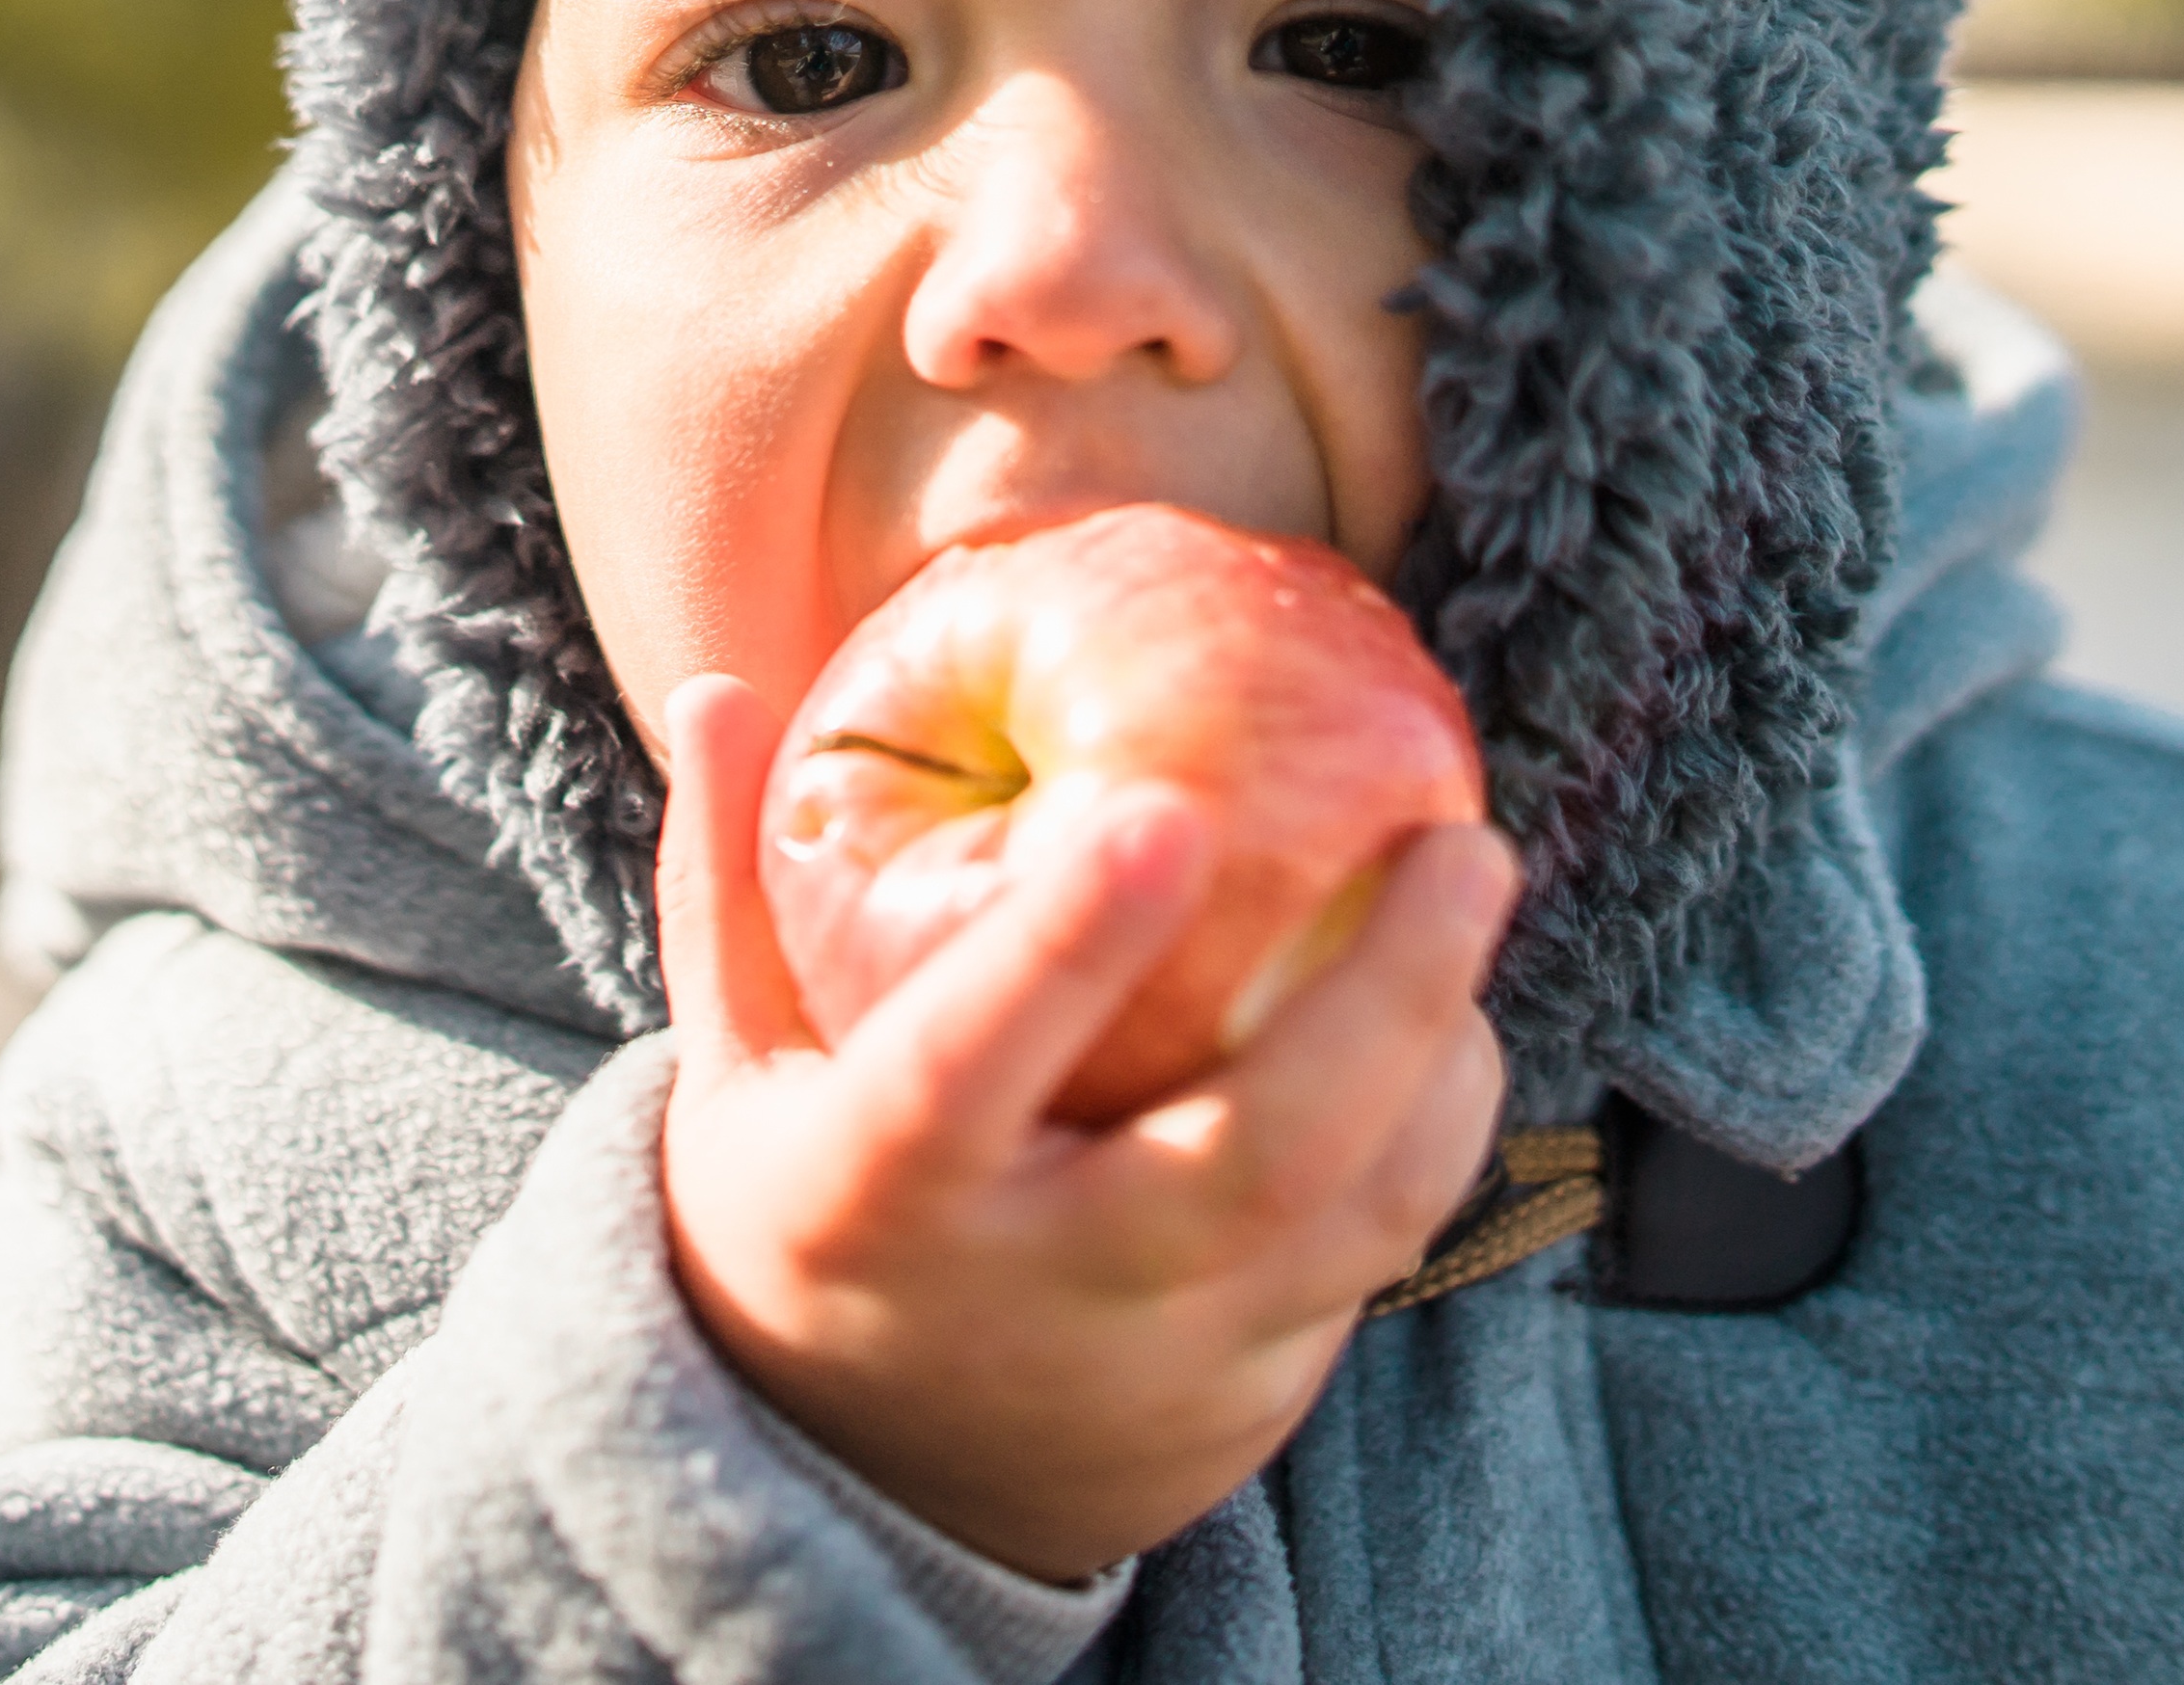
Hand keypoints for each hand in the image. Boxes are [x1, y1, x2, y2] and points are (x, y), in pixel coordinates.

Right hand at [654, 671, 1516, 1582]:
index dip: (1062, 942)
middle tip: (1461, 837)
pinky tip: (1447, 1025)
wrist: (854, 1496)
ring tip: (1469, 898)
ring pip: (1354, 1219)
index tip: (1166, 807)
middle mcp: (1033, 1293)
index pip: (965, 1064)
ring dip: (1443, 1062)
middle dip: (1381, 992)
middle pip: (1247, 1155)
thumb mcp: (731, 1071)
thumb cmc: (796, 1214)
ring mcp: (1159, 1368)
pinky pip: (1371, 1266)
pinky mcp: (1247, 1404)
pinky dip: (1428, 1138)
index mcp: (873, 1197)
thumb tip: (715, 686)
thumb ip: (729, 885)